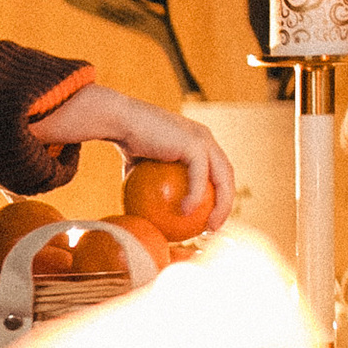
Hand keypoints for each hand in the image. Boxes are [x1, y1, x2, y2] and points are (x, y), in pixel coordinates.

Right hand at [62, 86, 237, 232]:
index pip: (218, 170)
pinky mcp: (194, 144)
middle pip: (227, 175)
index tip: (208, 216)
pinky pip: (200, 177)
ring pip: (223, 178)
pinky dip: (196, 196)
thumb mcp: (141, 167)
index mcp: (198, 141)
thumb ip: (150, 183)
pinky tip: (186, 212)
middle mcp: (205, 138)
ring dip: (221, 205)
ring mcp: (203, 139)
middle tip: (213, 227)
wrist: (120, 120)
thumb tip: (147, 210)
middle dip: (226, 203)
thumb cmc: (125, 141)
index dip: (219, 194)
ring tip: (208, 226)